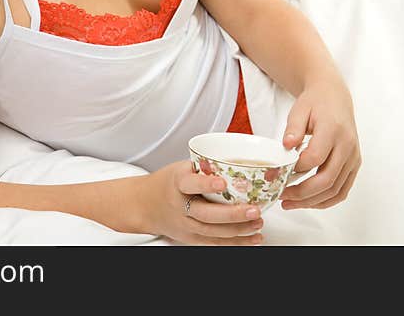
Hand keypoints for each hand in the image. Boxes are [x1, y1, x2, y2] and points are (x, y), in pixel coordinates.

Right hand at [139, 160, 265, 245]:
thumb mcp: (182, 167)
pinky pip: (215, 243)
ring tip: (258, 222)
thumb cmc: (168, 182)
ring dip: (239, 229)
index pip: (190, 184)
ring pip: (213, 231)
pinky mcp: (190, 237)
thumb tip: (239, 161)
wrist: (145, 204)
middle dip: (233, 214)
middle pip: (206, 214)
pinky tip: (252, 237)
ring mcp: (185, 224)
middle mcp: (179, 206)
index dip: (206, 184)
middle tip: (254, 209)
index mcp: (177, 183)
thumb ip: (206, 167)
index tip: (222, 182)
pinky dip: (236, 242)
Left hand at [279, 70, 361, 208]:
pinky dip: (325, 200)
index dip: (296, 168)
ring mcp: (353, 158)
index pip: (315, 157)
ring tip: (290, 203)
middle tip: (281, 196)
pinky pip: (342, 190)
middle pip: (327, 179)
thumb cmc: (315, 103)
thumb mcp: (299, 110)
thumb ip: (293, 129)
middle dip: (302, 193)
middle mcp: (347, 146)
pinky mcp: (354, 165)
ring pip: (335, 190)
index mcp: (333, 130)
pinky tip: (307, 202)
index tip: (279, 172)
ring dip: (312, 201)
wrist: (335, 97)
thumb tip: (286, 146)